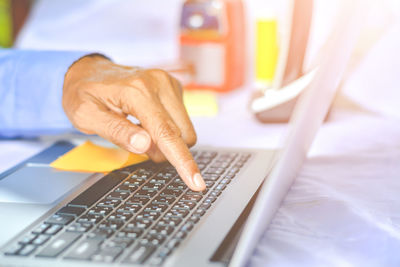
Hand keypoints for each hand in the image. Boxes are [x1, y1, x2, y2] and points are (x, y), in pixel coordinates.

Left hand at [62, 55, 205, 190]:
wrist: (89, 71)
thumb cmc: (83, 93)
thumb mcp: (86, 116)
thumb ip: (116, 131)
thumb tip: (145, 145)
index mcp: (136, 91)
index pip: (166, 132)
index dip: (182, 161)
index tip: (196, 183)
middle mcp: (158, 83)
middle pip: (182, 134)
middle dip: (165, 151)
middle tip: (137, 144)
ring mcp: (168, 83)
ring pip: (186, 129)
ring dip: (167, 140)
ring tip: (140, 131)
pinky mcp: (174, 86)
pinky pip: (182, 120)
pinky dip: (168, 129)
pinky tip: (147, 121)